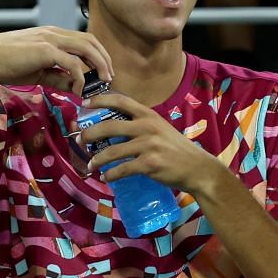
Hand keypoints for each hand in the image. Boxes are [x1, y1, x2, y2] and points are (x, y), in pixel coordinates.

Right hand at [0, 26, 112, 93]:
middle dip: (104, 58)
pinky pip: (72, 62)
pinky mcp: (45, 50)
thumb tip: (76, 87)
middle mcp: (54, 33)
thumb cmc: (7, 65)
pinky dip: (80, 76)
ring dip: (99, 64)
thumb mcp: (39, 72)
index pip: (83, 40)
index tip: (103, 71)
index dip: (98, 54)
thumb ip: (58, 76)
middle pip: (90, 41)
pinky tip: (78, 89)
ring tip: (103, 80)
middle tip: (109, 77)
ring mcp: (50, 39)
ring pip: (86, 47)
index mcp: (52, 35)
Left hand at [76, 94, 229, 197]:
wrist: (197, 168)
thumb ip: (141, 125)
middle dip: (90, 133)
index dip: (99, 100)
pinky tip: (106, 178)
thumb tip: (114, 128)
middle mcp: (147, 127)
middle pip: (109, 126)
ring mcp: (148, 145)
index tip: (84, 103)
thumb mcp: (161, 129)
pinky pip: (122, 169)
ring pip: (112, 151)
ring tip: (91, 165)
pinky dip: (111, 175)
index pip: (120, 100)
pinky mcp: (149, 164)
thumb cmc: (177, 149)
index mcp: (148, 115)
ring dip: (97, 159)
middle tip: (80, 140)